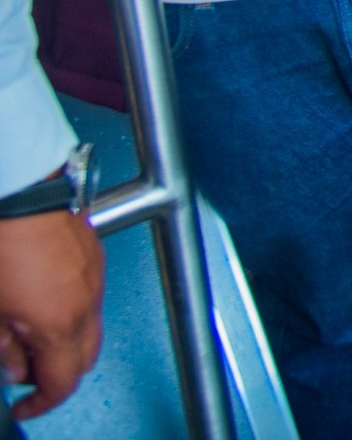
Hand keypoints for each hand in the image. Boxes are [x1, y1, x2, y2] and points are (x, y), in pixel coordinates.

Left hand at [0, 206, 104, 418]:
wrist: (22, 192)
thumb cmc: (2, 243)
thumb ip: (2, 348)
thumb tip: (12, 368)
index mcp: (60, 324)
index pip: (62, 382)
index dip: (42, 403)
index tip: (24, 407)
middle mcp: (86, 303)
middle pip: (84, 359)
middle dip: (57, 375)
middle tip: (24, 374)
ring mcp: (94, 277)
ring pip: (89, 327)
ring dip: (64, 341)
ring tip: (27, 333)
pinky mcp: (93, 256)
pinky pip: (89, 298)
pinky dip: (70, 311)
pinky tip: (42, 300)